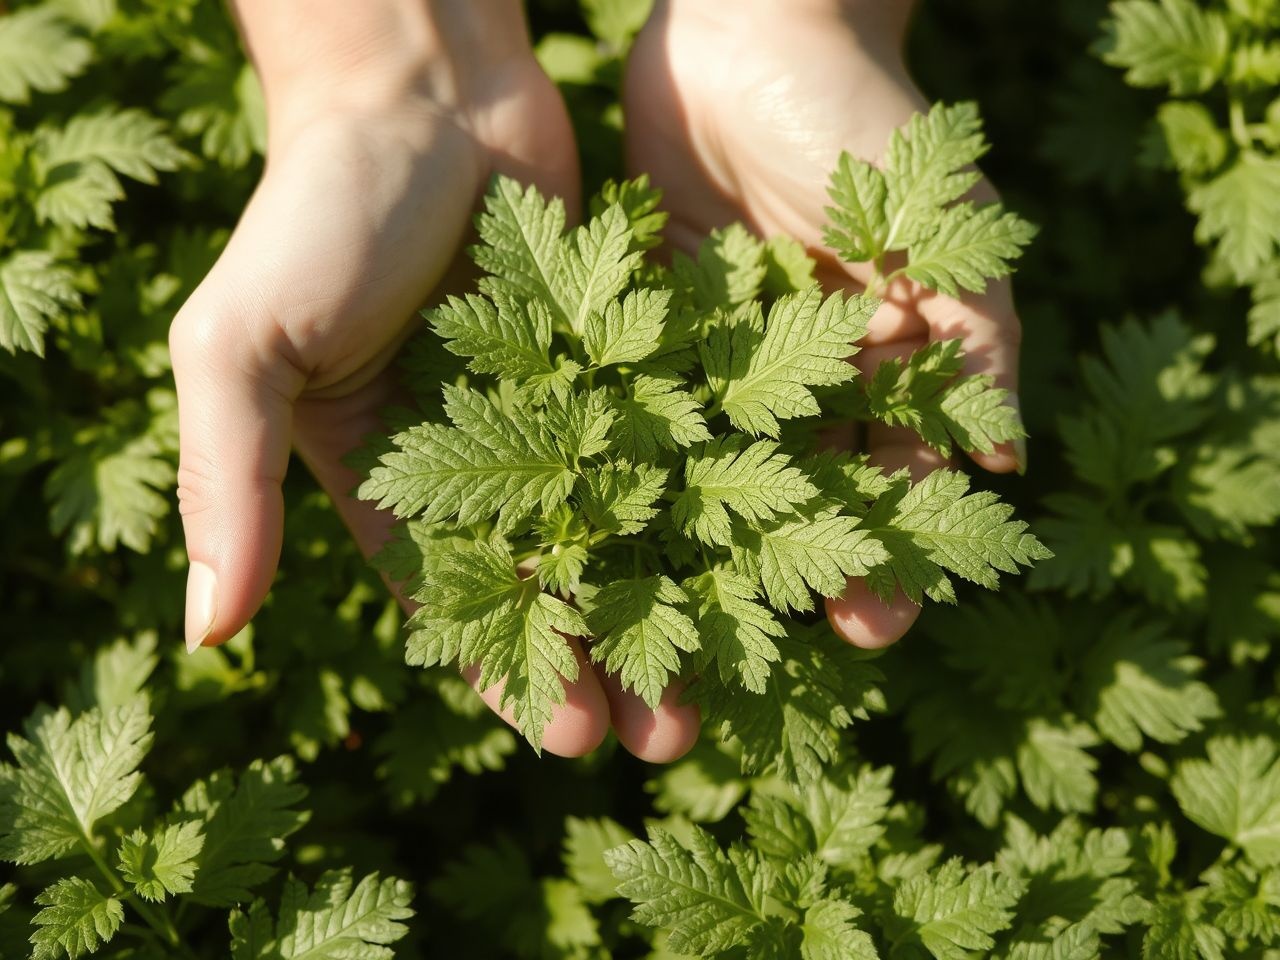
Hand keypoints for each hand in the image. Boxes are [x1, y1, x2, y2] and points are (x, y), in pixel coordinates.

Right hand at [171, 1, 668, 759]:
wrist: (420, 86)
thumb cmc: (318, 212)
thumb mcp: (244, 345)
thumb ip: (229, 479)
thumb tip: (206, 633)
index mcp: (389, 478)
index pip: (457, 603)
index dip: (511, 674)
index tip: (571, 740)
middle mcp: (481, 460)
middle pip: (557, 585)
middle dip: (610, 660)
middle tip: (672, 739)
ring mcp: (562, 411)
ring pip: (628, 529)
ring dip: (676, 599)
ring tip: (737, 671)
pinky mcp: (625, 358)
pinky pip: (673, 438)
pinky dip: (715, 491)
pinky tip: (770, 545)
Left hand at [626, 0, 1025, 647]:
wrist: (752, 29)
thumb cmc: (865, 126)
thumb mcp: (941, 232)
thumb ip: (977, 342)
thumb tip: (1006, 466)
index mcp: (872, 376)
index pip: (881, 488)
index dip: (881, 560)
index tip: (869, 626)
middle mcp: (790, 389)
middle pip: (781, 506)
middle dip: (767, 585)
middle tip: (745, 665)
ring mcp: (707, 369)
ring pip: (695, 480)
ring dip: (676, 555)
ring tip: (646, 630)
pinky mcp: (631, 336)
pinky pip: (618, 413)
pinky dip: (600, 470)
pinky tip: (575, 533)